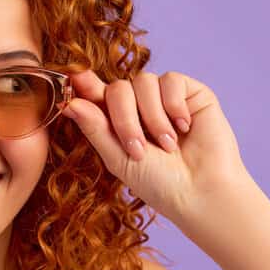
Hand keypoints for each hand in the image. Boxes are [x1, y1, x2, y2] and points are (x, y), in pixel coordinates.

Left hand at [60, 69, 249, 223]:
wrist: (201, 191)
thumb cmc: (159, 182)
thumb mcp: (118, 158)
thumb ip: (95, 128)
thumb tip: (68, 102)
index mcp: (118, 121)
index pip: (97, 94)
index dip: (84, 84)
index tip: (74, 78)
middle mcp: (139, 105)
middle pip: (118, 88)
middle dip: (125, 119)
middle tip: (138, 149)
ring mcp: (165, 97)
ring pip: (143, 82)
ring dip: (153, 117)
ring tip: (168, 146)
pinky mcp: (191, 92)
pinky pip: (171, 80)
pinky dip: (174, 105)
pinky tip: (184, 127)